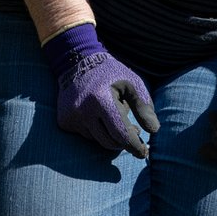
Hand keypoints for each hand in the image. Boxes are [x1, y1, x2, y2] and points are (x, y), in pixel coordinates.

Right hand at [42, 23, 159, 158]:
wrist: (77, 62)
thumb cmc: (110, 73)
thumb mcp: (132, 83)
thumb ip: (144, 106)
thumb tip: (153, 130)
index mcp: (101, 100)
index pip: (121, 134)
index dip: (134, 146)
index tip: (143, 153)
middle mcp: (83, 110)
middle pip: (109, 142)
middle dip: (124, 142)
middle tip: (134, 132)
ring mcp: (71, 117)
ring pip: (97, 140)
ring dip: (109, 134)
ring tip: (114, 117)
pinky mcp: (63, 121)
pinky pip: (85, 136)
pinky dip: (95, 130)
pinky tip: (96, 114)